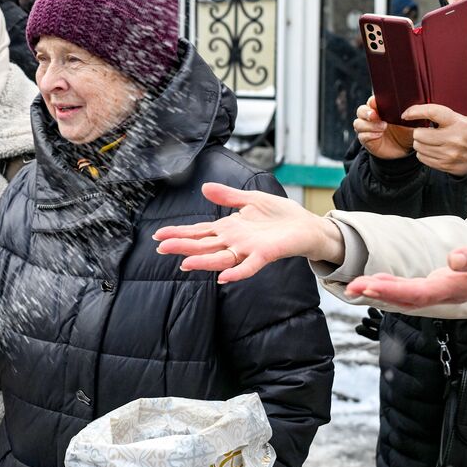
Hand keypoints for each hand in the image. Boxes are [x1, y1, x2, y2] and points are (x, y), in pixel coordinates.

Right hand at [153, 182, 344, 282]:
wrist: (308, 227)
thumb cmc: (281, 216)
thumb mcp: (251, 199)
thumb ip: (228, 196)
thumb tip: (204, 188)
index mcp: (229, 228)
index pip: (199, 231)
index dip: (179, 233)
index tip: (159, 236)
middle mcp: (234, 241)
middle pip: (203, 245)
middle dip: (182, 246)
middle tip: (161, 248)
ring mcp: (248, 249)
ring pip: (220, 258)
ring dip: (202, 261)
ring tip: (184, 263)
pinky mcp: (265, 254)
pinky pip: (248, 267)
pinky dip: (236, 272)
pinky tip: (223, 278)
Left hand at [345, 228, 466, 308]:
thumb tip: (454, 260)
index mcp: (461, 287)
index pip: (421, 294)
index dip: (393, 291)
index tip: (369, 285)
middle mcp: (451, 293)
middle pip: (409, 299)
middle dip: (379, 294)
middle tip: (350, 288)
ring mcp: (448, 289)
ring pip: (409, 297)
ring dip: (382, 293)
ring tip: (355, 288)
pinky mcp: (446, 282)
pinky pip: (414, 290)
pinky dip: (393, 287)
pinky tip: (377, 283)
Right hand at [354, 96, 413, 159]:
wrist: (403, 150)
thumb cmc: (406, 132)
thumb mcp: (411, 122)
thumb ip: (410, 114)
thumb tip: (414, 107)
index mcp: (381, 109)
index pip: (372, 101)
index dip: (372, 101)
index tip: (376, 102)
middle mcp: (372, 118)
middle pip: (361, 110)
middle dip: (366, 112)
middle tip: (374, 115)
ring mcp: (367, 129)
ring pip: (358, 123)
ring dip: (369, 125)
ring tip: (382, 128)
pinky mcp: (366, 140)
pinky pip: (362, 136)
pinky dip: (369, 135)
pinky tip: (379, 135)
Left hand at [403, 104, 466, 176]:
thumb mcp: (465, 119)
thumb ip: (445, 116)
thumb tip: (422, 112)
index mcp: (458, 123)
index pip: (432, 113)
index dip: (416, 112)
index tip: (406, 114)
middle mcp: (452, 139)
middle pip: (419, 134)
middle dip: (418, 131)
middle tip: (425, 131)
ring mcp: (448, 154)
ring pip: (418, 147)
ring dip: (420, 143)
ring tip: (430, 141)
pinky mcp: (444, 165)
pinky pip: (422, 158)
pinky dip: (424, 153)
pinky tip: (433, 150)